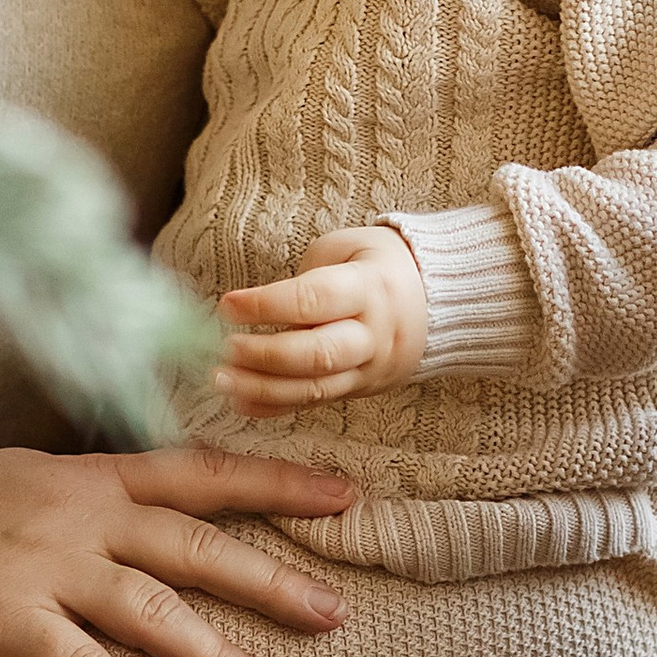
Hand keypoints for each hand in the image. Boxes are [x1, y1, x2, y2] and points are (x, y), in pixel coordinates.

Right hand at [0, 444, 354, 656]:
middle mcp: (81, 518)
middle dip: (272, 579)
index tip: (345, 495)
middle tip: (336, 612)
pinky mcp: (6, 620)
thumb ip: (96, 498)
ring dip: (215, 654)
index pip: (202, 472)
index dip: (277, 483)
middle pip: (196, 545)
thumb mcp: (32, 480)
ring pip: (150, 609)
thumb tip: (159, 514)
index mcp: (94, 481)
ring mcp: (46, 568)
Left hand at [216, 225, 427, 412]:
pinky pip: (314, 404)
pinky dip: (274, 407)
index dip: (267, 305)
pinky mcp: (359, 390)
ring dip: (262, 388)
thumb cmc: (378, 265)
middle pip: (316, 354)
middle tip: (223, 349)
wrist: (436, 300)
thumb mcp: (347, 248)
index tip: (227, 304)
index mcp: (369, 288)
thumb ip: (307, 276)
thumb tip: (258, 308)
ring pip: (314, 388)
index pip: (314, 300)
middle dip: (264, 355)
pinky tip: (239, 402)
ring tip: (221, 379)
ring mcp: (368, 368)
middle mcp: (372, 334)